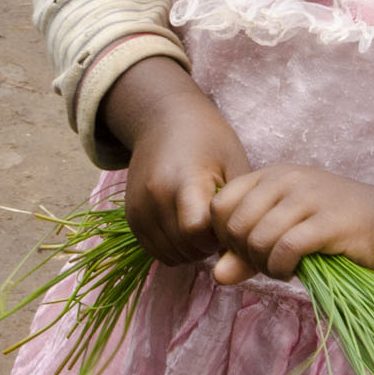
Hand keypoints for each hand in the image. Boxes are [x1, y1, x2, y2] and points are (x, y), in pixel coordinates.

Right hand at [101, 56, 250, 266]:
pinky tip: (187, 231)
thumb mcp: (234, 165)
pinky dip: (173, 249)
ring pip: (168, 254)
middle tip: (218, 228)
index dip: (217, 236)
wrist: (164, 120)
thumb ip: (238, 208)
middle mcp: (155, 195)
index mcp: (184, 179)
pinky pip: (154, 250)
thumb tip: (241, 250)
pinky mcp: (131, 216)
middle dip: (206, 246)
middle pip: (183, 247)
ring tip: (203, 228)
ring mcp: (139, 207)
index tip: (227, 223)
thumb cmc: (209, 140)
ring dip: (190, 251)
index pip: (196, 230)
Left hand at [208, 165, 373, 287]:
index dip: (225, 237)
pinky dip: (282, 267)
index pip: (220, 205)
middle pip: (236, 225)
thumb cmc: (330, 228)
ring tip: (283, 268)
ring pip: (259, 237)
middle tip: (268, 263)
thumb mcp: (282, 234)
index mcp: (271, 176)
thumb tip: (217, 275)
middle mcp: (287, 179)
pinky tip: (294, 270)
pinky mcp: (329, 220)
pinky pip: (286, 248)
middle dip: (245, 254)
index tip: (247, 251)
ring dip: (265, 265)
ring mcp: (310, 197)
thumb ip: (247, 252)